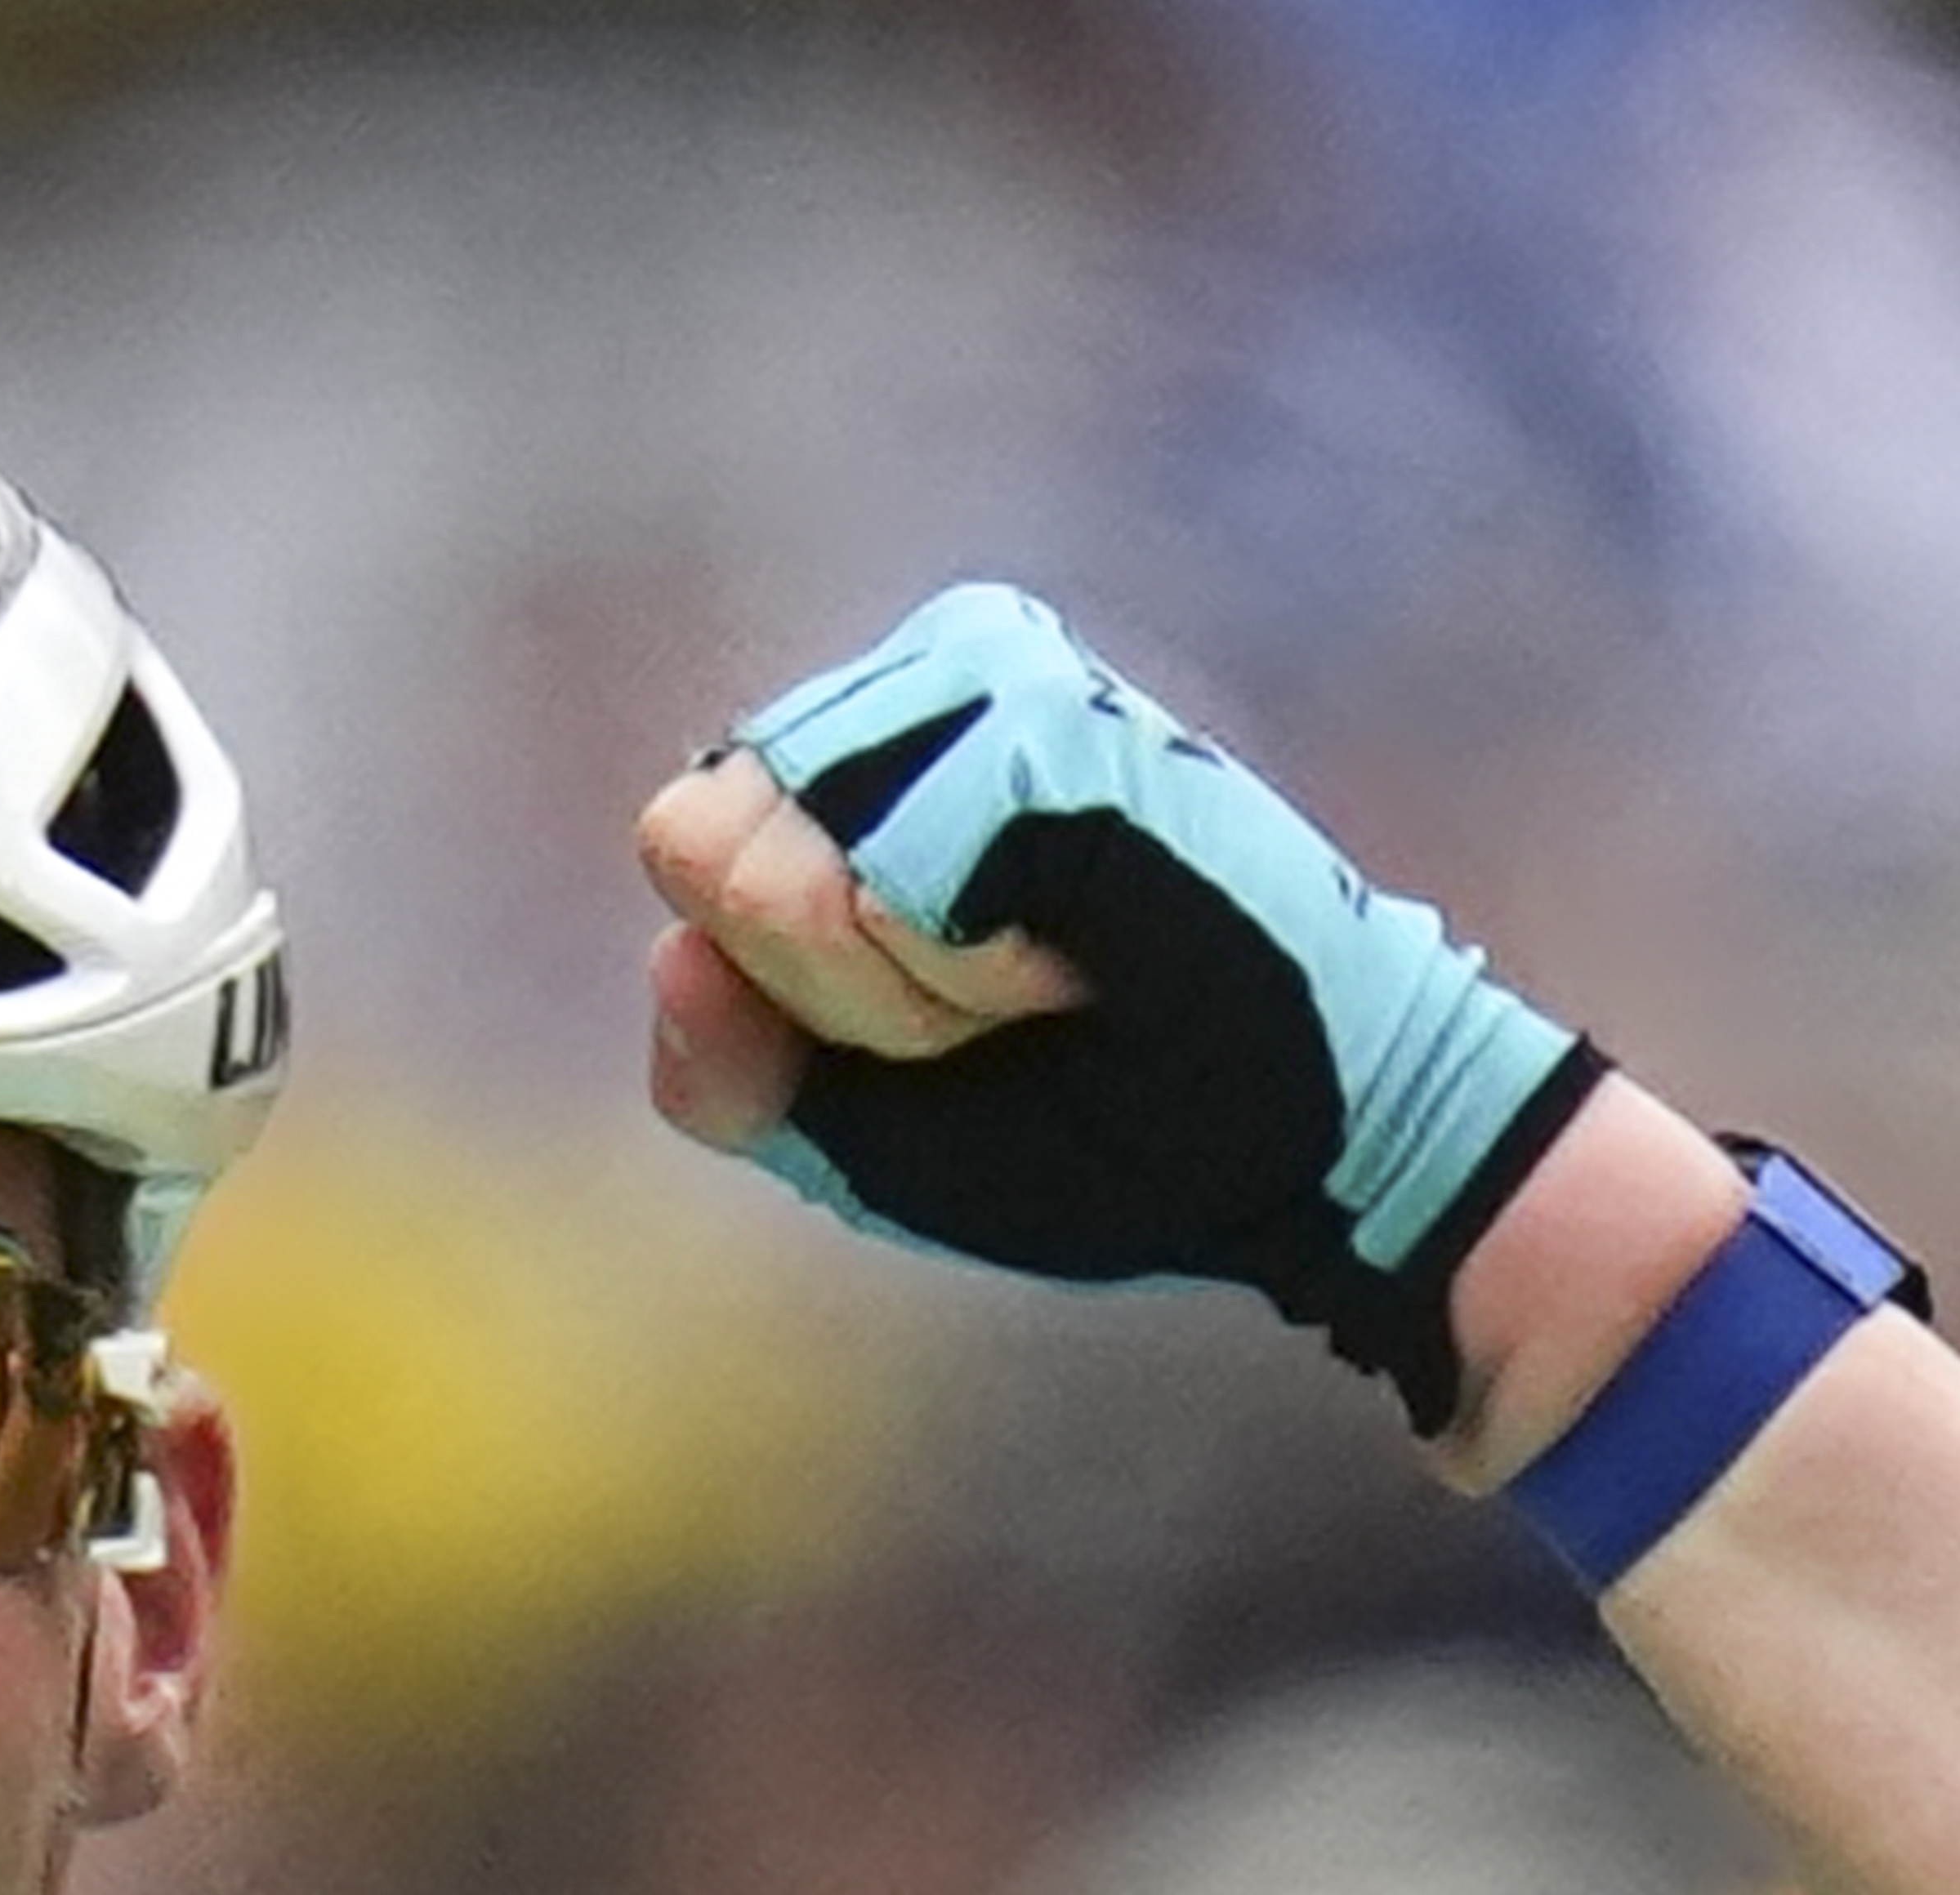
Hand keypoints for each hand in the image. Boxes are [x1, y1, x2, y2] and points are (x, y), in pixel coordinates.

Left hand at [638, 585, 1596, 1430]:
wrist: (1285, 1154)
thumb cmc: (1085, 1128)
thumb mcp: (853, 1133)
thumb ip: (723, 1070)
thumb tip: (674, 955)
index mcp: (843, 758)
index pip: (683, 853)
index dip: (787, 993)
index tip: (934, 1023)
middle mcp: (908, 683)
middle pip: (702, 851)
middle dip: (833, 988)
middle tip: (996, 1000)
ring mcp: (985, 674)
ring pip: (787, 868)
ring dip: (907, 983)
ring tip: (1044, 975)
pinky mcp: (1054, 712)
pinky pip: (893, 874)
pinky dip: (973, 963)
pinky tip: (1083, 952)